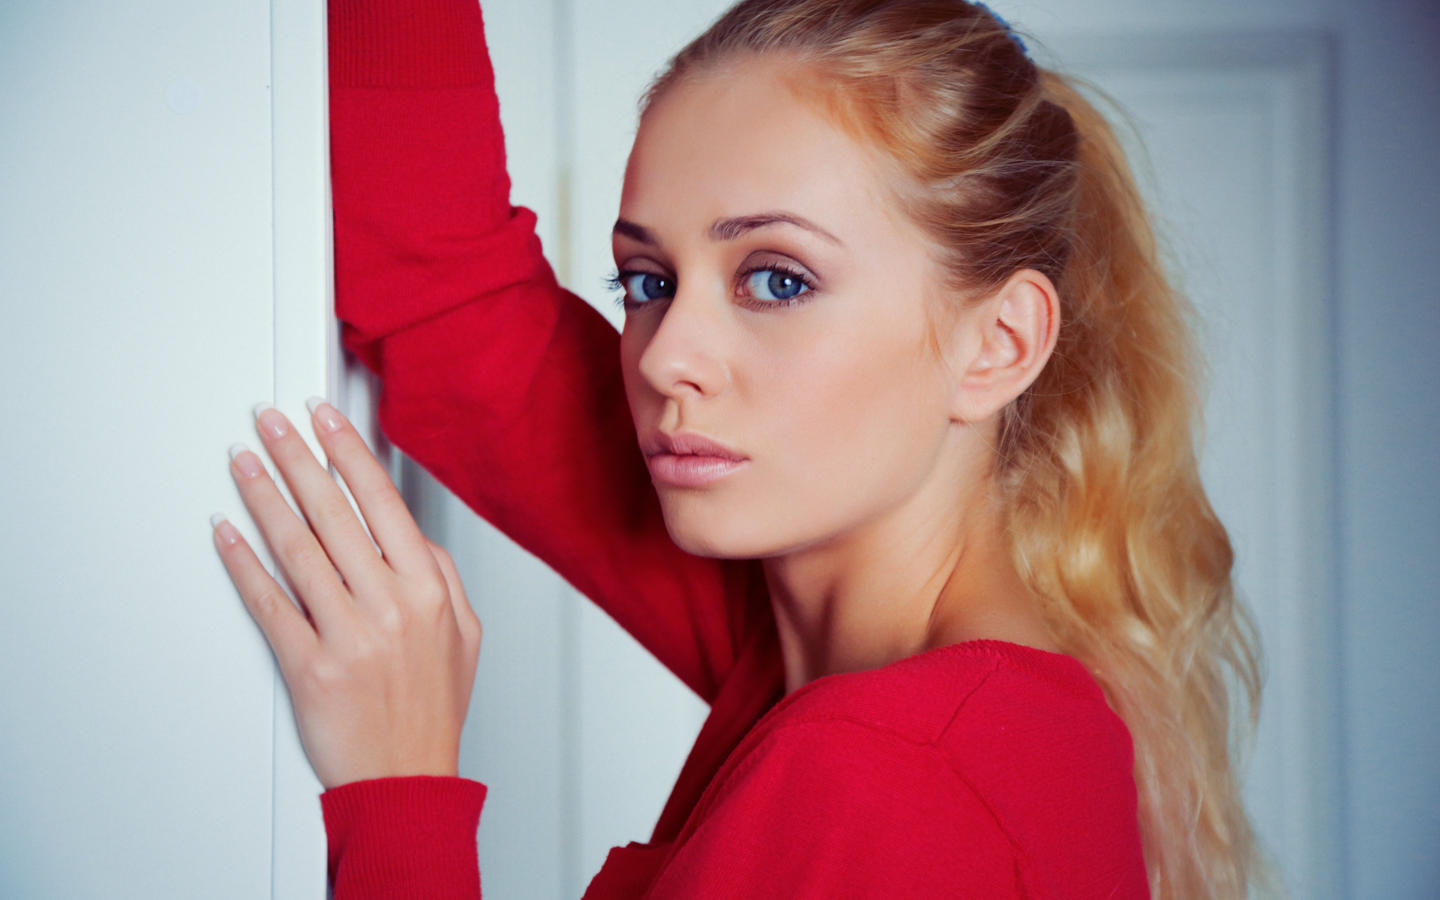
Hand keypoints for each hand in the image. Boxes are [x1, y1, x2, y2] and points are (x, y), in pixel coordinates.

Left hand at [210, 399, 481, 789]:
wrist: (406, 779)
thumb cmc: (431, 710)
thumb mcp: (464, 634)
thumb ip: (441, 576)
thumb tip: (408, 534)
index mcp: (428, 589)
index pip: (381, 503)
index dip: (347, 455)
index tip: (323, 421)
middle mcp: (390, 605)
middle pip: (333, 514)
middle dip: (296, 458)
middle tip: (269, 423)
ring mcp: (348, 635)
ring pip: (298, 549)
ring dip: (265, 497)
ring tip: (244, 463)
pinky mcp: (309, 666)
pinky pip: (270, 603)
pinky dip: (244, 563)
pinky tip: (228, 534)